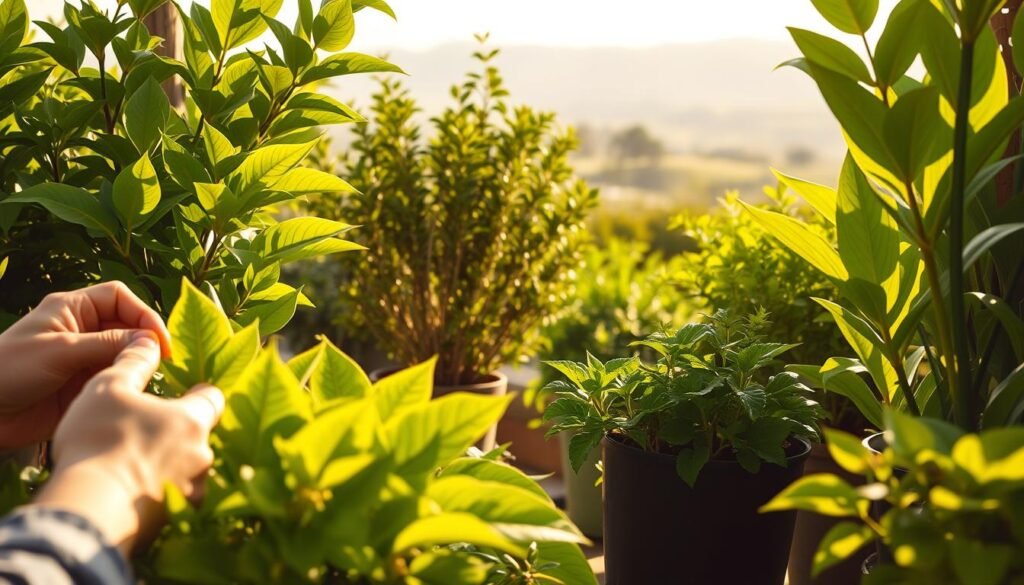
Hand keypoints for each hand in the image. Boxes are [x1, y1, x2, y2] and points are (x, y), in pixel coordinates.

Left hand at [0, 282, 171, 447]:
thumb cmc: (7, 371)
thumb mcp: (59, 351)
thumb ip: (106, 344)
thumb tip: (150, 341)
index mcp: (72, 309)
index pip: (119, 298)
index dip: (143, 313)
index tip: (158, 339)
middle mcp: (83, 330)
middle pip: (128, 325)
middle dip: (146, 340)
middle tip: (161, 362)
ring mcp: (85, 358)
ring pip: (126, 353)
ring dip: (139, 363)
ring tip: (148, 378)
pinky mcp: (85, 385)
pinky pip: (116, 378)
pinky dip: (129, 383)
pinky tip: (134, 393)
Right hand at [33, 333, 222, 555]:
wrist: (91, 510)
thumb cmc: (99, 440)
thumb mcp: (109, 388)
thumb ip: (134, 361)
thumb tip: (150, 339)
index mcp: (194, 419)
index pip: (213, 397)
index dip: (198, 392)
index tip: (183, 392)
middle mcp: (204, 454)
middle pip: (199, 436)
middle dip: (179, 432)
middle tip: (148, 432)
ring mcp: (194, 490)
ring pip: (188, 469)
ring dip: (169, 465)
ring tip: (134, 465)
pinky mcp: (178, 520)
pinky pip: (173, 499)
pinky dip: (158, 493)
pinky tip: (133, 492)